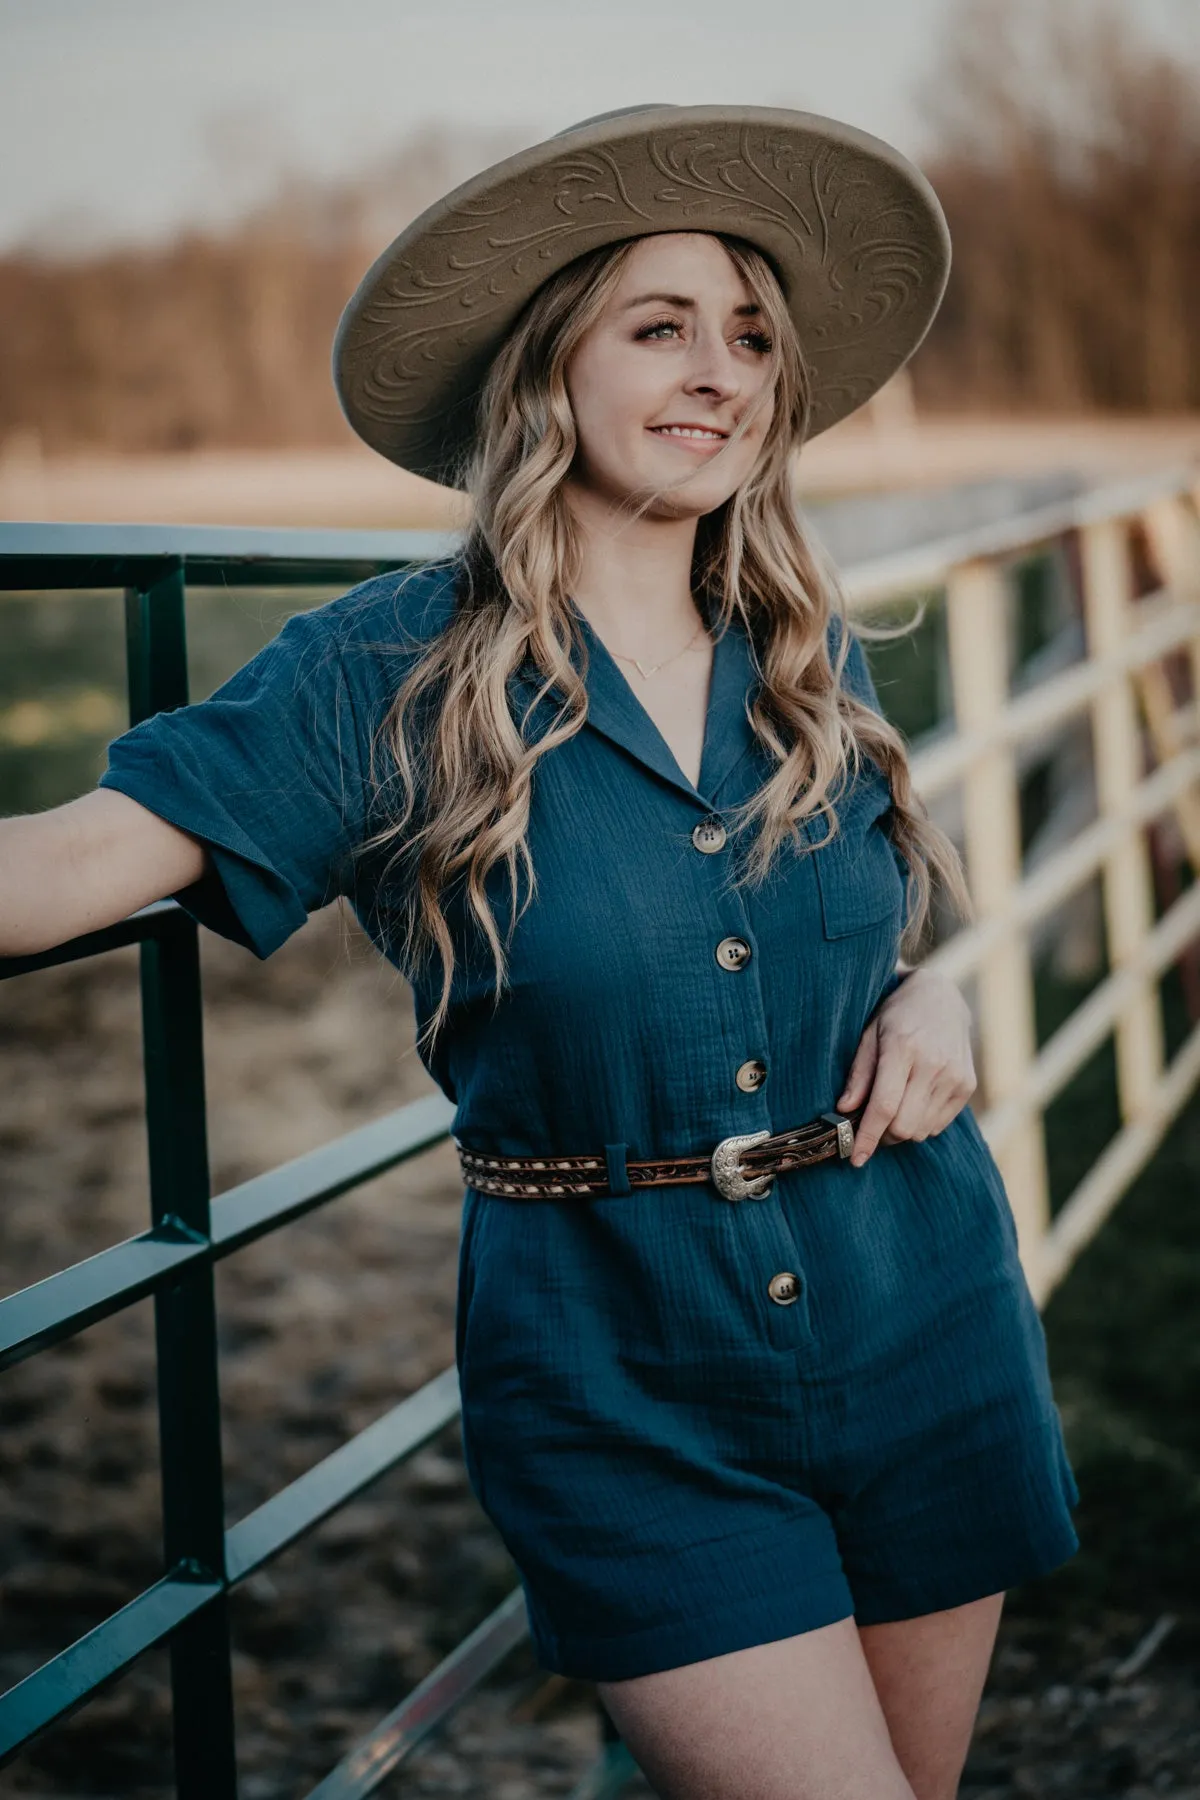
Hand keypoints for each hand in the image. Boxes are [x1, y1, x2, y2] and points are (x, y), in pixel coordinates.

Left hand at [836, 968, 976, 1167]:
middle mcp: (933, 1065)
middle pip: (904, 1126)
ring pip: (922, 1130)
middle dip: (882, 1136)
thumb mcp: (869, 1034)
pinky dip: (921, 1124)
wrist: (942, 998)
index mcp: (903, 1048)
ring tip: (892, 1110)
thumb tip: (844, 1110)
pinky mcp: (966, 1086)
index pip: (884, 1106)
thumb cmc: (896, 1016)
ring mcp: (954, 1077)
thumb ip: (859, 1074)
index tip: (855, 1158)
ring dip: (901, 1131)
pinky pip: (939, 1125)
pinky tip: (913, 1103)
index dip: (867, 1137)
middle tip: (870, 1127)